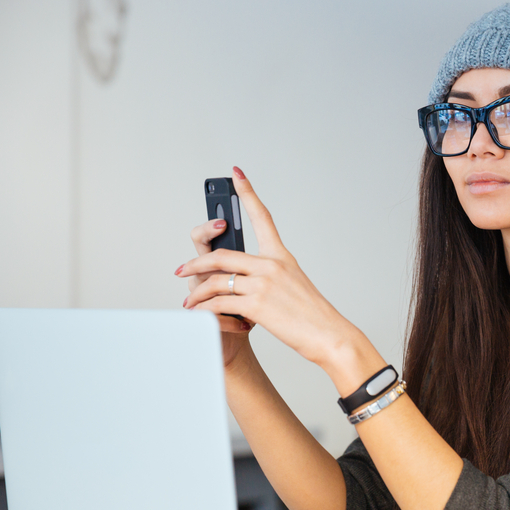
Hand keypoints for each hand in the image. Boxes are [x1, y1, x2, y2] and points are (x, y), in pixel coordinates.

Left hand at [177, 167, 355, 369]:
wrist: (328, 334)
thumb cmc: (313, 314)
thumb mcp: (294, 285)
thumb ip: (270, 276)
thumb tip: (242, 280)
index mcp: (281, 256)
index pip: (262, 217)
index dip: (248, 193)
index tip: (237, 174)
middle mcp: (271, 265)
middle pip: (222, 254)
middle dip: (196, 263)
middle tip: (182, 270)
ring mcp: (264, 283)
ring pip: (215, 280)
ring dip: (197, 292)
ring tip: (190, 301)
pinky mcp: (257, 304)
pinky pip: (220, 303)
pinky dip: (206, 310)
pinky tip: (202, 314)